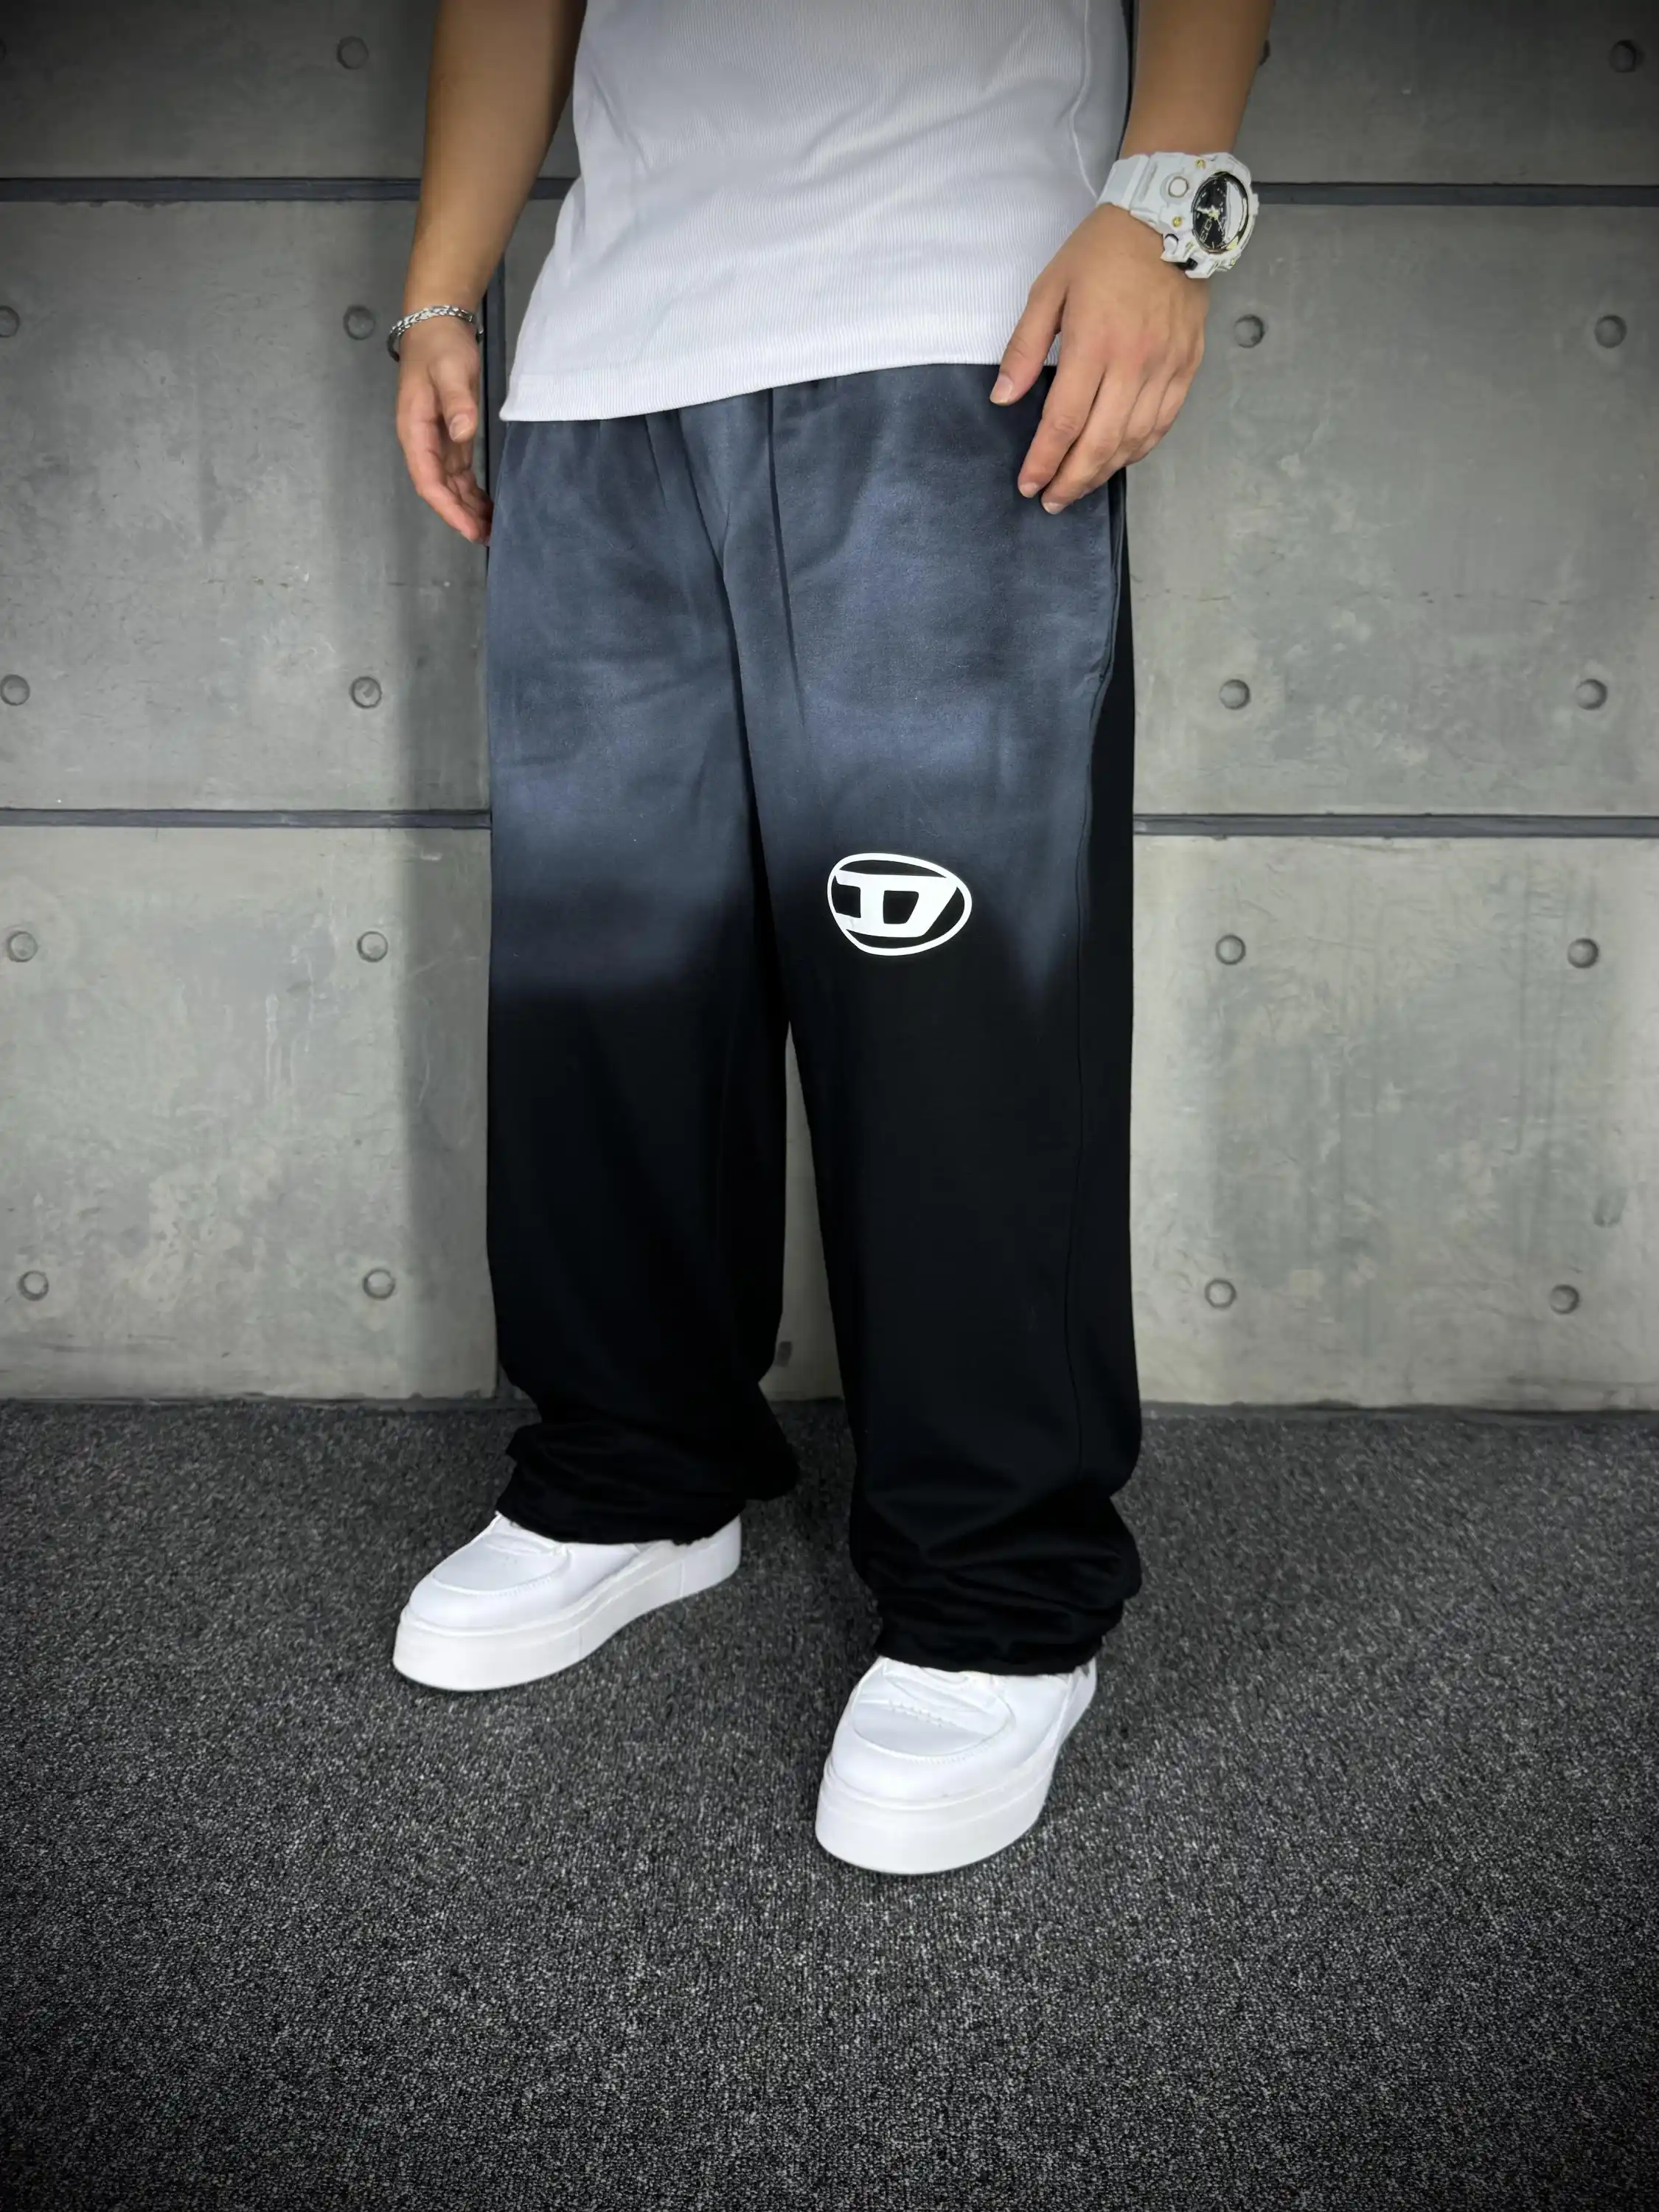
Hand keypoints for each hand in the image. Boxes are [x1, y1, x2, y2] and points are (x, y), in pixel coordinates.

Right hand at [395, 316, 492, 543]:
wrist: (437, 324)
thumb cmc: (439, 346)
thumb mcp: (450, 370)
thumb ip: (457, 401)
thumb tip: (462, 432)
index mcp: (414, 431)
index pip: (428, 480)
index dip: (447, 508)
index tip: (469, 528)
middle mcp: (421, 442)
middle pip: (438, 489)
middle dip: (460, 515)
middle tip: (488, 536)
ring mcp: (435, 441)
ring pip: (449, 485)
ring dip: (467, 508)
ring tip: (491, 529)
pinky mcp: (449, 437)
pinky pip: (459, 474)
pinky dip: (471, 492)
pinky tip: (487, 506)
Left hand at [992, 202, 1208, 511]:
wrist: (1171, 218)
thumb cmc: (1103, 250)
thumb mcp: (1050, 288)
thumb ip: (1024, 347)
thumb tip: (1003, 398)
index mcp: (1094, 343)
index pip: (1063, 421)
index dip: (1044, 460)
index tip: (1028, 483)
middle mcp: (1133, 363)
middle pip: (1099, 442)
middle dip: (1071, 480)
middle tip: (1051, 501)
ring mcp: (1165, 367)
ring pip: (1134, 440)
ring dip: (1103, 472)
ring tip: (1079, 486)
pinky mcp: (1187, 366)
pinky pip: (1162, 423)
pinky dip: (1138, 449)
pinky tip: (1117, 460)